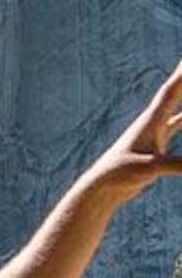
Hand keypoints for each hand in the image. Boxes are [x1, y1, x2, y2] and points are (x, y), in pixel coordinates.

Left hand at [83, 59, 181, 201]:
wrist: (102, 186)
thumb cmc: (120, 175)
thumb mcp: (150, 168)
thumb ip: (176, 165)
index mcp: (151, 121)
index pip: (172, 90)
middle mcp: (152, 122)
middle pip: (174, 92)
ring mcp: (153, 133)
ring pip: (176, 109)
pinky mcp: (154, 146)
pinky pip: (174, 126)